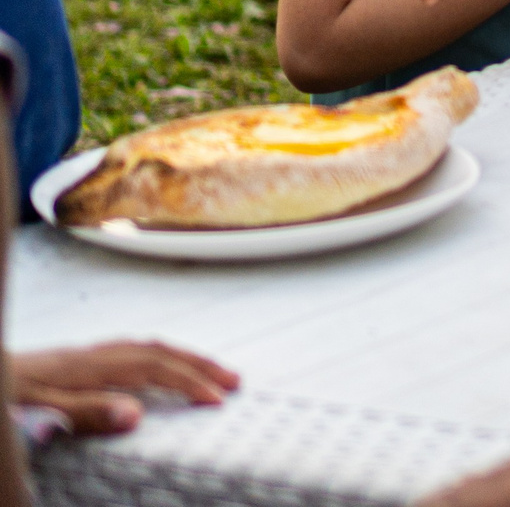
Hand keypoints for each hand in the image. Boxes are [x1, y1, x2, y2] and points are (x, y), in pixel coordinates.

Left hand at [8, 341, 236, 433]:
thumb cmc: (9, 395)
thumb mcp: (42, 409)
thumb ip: (88, 412)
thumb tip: (137, 414)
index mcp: (92, 368)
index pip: (154, 371)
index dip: (189, 383)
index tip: (219, 400)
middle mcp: (94, 355)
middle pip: (158, 352)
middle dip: (199, 364)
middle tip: (235, 380)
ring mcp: (85, 354)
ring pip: (146, 347)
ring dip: (182, 357)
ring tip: (209, 369)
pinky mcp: (75, 359)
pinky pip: (131, 349)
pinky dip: (157, 355)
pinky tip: (156, 365)